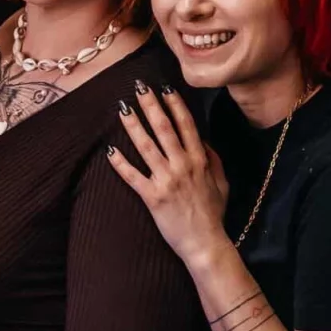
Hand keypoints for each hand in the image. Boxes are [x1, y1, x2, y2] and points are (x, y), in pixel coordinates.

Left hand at [106, 83, 229, 266]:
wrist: (205, 243)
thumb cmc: (213, 214)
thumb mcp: (221, 182)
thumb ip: (212, 159)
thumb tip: (203, 140)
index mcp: (200, 160)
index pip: (186, 125)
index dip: (175, 104)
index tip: (164, 87)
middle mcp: (183, 165)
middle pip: (164, 129)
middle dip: (151, 105)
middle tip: (138, 87)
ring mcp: (167, 180)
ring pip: (146, 147)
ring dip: (133, 126)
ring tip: (122, 109)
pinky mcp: (152, 197)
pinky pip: (133, 177)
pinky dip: (120, 164)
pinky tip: (109, 151)